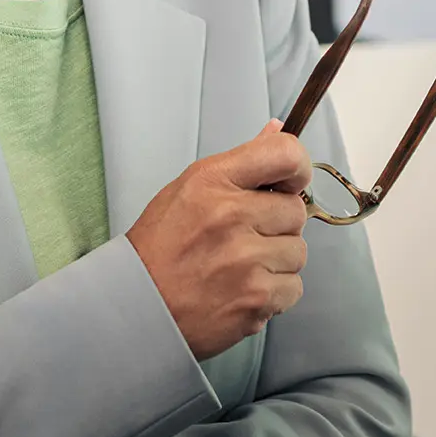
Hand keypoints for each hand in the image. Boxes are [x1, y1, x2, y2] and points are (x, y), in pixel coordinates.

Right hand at [126, 121, 309, 359]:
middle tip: (247, 236)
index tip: (290, 182)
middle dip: (278, 225)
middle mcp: (231, 216)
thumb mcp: (189, 189)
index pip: (285, 154)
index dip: (297, 168)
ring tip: (240, 267)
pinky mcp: (255, 300)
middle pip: (296, 211)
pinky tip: (242, 290)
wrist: (137, 306)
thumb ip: (239, 162)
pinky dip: (274, 294)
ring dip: (277, 261)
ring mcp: (245, 261)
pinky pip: (293, 289)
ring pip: (298, 252)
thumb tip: (277, 130)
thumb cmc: (160, 246)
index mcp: (212, 181)